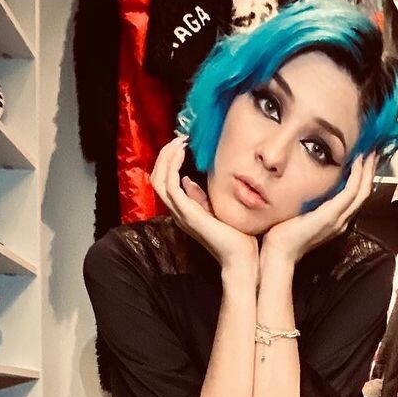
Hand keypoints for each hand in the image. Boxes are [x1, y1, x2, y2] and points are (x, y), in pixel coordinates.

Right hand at [150, 135, 258, 278]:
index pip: (165, 182)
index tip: (182, 145)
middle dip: (165, 156)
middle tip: (179, 139)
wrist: (241, 257)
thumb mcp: (216, 211)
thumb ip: (200, 198)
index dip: (169, 162)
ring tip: (179, 142)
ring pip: (159, 180)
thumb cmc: (235, 237)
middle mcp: (178, 212)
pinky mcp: (186, 213)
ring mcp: (180, 213)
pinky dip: (172, 166)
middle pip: (156, 178)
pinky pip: (170, 185)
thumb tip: (188, 181)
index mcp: (184, 212)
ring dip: (166, 157)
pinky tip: (183, 153)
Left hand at [259, 152, 378, 268]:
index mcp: (335, 220)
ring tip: (372, 151)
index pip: (355, 196)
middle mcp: (342, 220)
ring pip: (362, 191)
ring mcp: (338, 219)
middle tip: (376, 149)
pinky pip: (350, 192)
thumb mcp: (300, 214)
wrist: (279, 253)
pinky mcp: (331, 216)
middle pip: (364, 192)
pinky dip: (357, 175)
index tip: (365, 157)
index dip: (363, 176)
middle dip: (371, 170)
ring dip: (368, 170)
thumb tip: (304, 183)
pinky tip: (358, 161)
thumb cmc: (283, 235)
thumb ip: (308, 202)